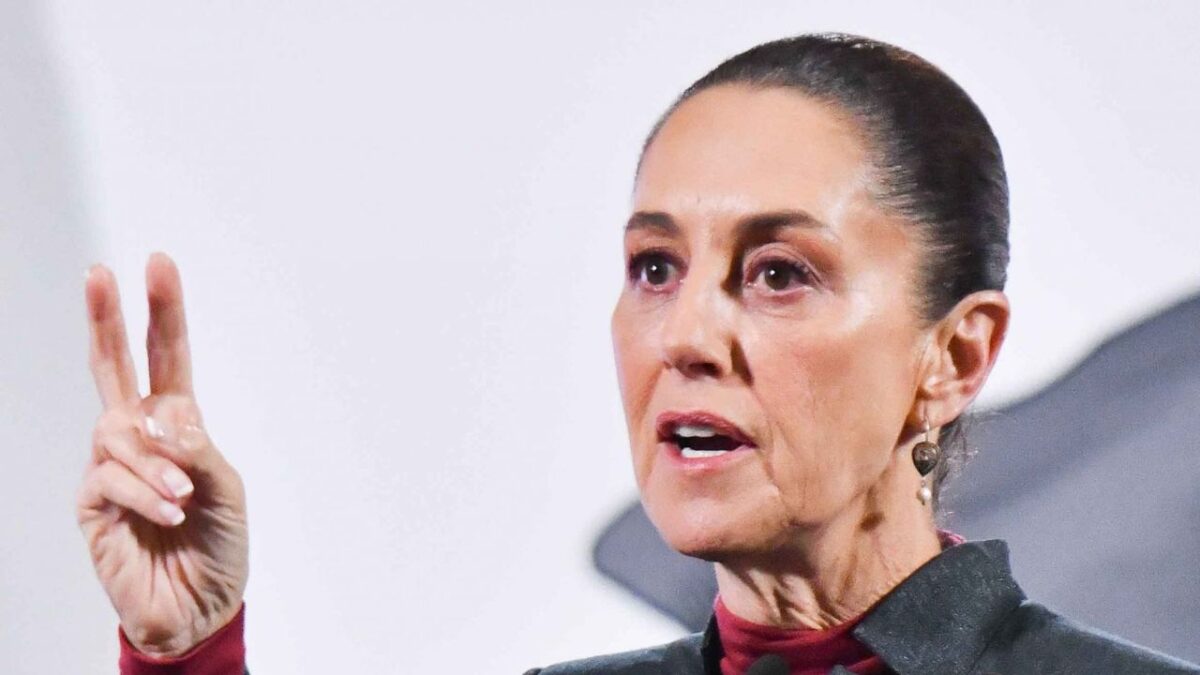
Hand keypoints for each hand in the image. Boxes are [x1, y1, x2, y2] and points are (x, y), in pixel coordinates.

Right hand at [77, 252, 248, 656]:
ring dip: (158, 463)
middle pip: (113, 368)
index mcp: (178, 424)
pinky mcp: (92, 502)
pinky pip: (111, 478)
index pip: (165, 358)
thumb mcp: (228, 489)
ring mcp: (111, 466)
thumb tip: (159, 421)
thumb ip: (198, 449)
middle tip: (100, 273)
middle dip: (108, 320)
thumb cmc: (219, 544)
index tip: (158, 264)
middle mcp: (140, 437)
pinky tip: (167, 513)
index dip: (161, 313)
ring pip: (119, 432)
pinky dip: (147, 494)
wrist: (199, 607)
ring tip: (184, 496)